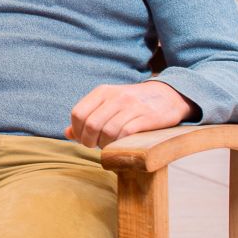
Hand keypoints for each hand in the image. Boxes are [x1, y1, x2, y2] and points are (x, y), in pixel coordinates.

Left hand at [66, 81, 193, 147]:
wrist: (170, 96)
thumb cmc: (133, 104)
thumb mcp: (108, 104)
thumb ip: (88, 117)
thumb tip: (67, 133)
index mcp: (102, 92)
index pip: (78, 114)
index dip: (78, 131)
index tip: (85, 139)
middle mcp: (116, 97)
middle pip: (91, 125)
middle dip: (90, 141)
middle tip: (97, 146)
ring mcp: (133, 106)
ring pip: (108, 131)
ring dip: (106, 145)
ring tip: (111, 145)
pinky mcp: (148, 117)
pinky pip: (126, 134)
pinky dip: (120, 144)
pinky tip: (123, 145)